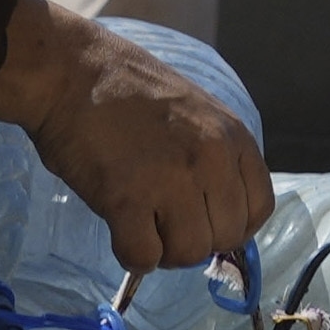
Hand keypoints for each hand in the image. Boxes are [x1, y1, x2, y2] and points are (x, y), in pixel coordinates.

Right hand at [0, 0, 268, 271]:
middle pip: (225, 238)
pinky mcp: (126, 199)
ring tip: (142, 227)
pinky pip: (144, 257)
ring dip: (164, 251)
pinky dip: (132, 256)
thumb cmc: (125, 91)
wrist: (70, 72)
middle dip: (195, 240)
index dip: (231, 226)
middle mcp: (211, 159)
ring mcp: (170, 180)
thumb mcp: (196, 112)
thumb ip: (215, 156)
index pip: (258, 209)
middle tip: (164, 223)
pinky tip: (121, 232)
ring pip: (188, 253)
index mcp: (232, 136)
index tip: (203, 221)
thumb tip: (212, 212)